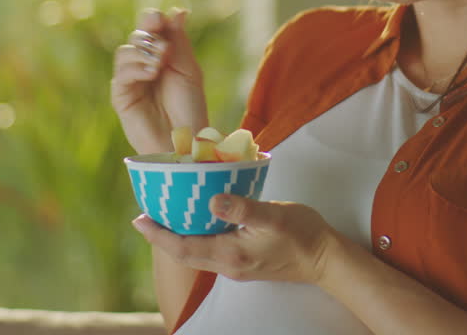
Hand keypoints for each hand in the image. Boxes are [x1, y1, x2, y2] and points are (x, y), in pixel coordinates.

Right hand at [111, 8, 207, 153]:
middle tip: (166, 50)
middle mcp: (144, 64)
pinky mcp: (121, 96)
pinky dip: (136, 68)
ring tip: (160, 65)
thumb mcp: (188, 69)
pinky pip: (121, 73)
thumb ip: (179, 41)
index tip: (161, 20)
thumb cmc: (190, 106)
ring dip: (143, 53)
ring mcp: (131, 80)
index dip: (152, 19)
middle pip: (137, 36)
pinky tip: (151, 74)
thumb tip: (178, 11)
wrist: (184, 138)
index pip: (150, 28)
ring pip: (125, 52)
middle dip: (150, 36)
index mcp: (162, 55)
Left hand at [132, 194, 339, 284]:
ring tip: (167, 218)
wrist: (326, 259)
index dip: (159, 235)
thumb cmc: (302, 235)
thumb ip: (242, 209)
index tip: (139, 220)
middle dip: (163, 237)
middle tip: (145, 217)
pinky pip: (211, 250)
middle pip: (185, 253)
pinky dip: (198, 237)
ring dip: (178, 238)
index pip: (183, 247)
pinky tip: (201, 221)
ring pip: (197, 253)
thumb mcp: (273, 216)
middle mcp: (228, 264)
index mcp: (230, 254)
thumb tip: (211, 201)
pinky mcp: (246, 261)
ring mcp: (237, 265)